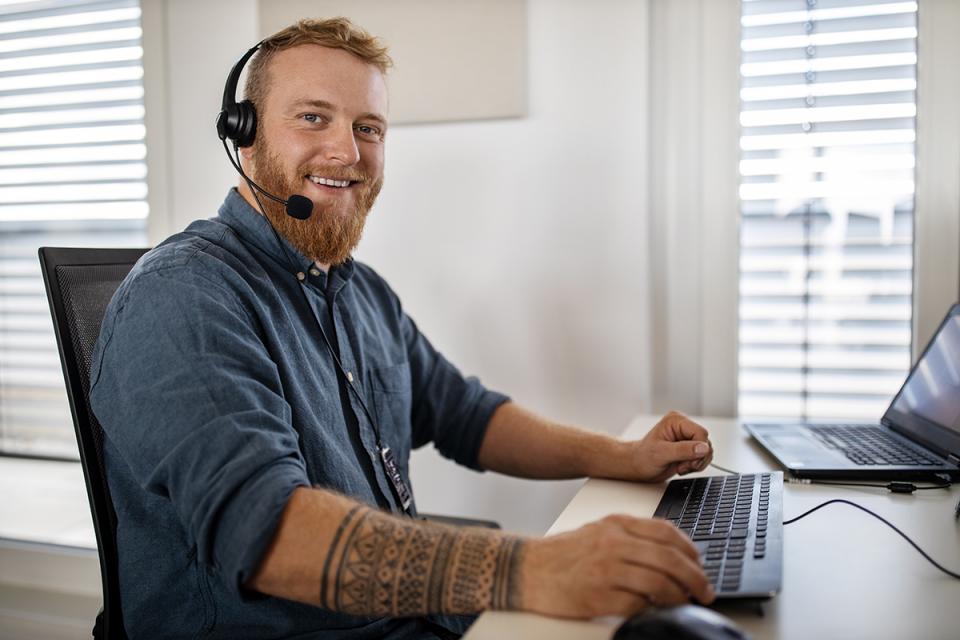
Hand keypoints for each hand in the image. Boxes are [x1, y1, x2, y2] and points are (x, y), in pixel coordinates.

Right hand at [518, 514, 713, 617]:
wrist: (526, 569)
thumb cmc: (562, 554)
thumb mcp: (598, 532)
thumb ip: (630, 537)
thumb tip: (669, 554)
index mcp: (616, 525)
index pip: (665, 532)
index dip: (690, 549)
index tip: (699, 563)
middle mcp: (613, 543)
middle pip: (669, 558)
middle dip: (695, 577)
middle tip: (704, 590)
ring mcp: (606, 569)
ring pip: (659, 582)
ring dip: (679, 596)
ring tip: (685, 603)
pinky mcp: (599, 595)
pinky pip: (638, 604)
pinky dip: (652, 609)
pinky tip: (656, 610)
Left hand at [629, 411, 712, 482]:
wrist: (638, 466)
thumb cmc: (643, 457)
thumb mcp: (661, 453)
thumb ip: (683, 450)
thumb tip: (703, 448)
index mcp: (676, 421)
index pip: (700, 433)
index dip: (700, 449)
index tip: (691, 462)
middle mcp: (683, 427)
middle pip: (706, 442)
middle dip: (697, 458)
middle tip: (683, 466)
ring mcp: (687, 438)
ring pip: (706, 451)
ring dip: (696, 463)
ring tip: (680, 467)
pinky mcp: (689, 448)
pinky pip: (702, 458)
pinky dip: (695, 466)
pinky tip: (682, 467)